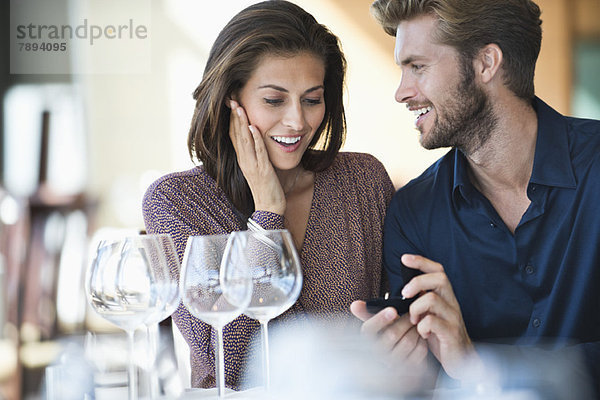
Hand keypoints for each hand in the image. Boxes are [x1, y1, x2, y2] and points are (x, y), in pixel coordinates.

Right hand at [229, 100, 285, 214]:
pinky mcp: (263, 170)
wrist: (269, 207)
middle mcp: (244, 161)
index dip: (231, 119)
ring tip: (239, 108)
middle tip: (231, 98)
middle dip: (234, 116)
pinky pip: (259, 152)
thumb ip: (254, 154)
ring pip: (245, 141)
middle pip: (236, 135)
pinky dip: (256, 139)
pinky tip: (254, 128)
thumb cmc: (266, 187)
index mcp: (243, 159)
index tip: (230, 103)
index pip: (233, 135)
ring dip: (242, 123)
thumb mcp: (257, 168)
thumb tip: (255, 140)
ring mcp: (252, 166)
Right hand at [350, 300, 428, 367]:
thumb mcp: (375, 324)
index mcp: (367, 340)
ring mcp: (393, 363)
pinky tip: (420, 335)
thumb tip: (355, 304)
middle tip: (412, 313)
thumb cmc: (385, 335)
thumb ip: (365, 313)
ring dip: (415, 329)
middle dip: (405, 320)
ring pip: (408, 341)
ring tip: (417, 323)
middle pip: (392, 334)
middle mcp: (377, 354)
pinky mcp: (409, 368)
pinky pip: (419, 350)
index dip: (380, 319)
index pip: (369, 329)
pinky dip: (422, 340)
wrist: (398, 358)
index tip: (392, 310)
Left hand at [400, 254, 481, 379]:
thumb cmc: (439, 336)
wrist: (461, 361)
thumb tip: (382, 297)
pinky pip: (433, 322)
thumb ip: (411, 304)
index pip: (437, 270)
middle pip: (440, 278)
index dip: (422, 261)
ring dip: (416, 308)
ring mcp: (453, 317)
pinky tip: (421, 333)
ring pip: (433, 299)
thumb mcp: (424, 316)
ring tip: (413, 320)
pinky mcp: (451, 333)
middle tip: (404, 294)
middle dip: (417, 282)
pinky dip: (422, 326)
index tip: (404, 258)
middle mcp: (451, 303)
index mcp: (444, 296)